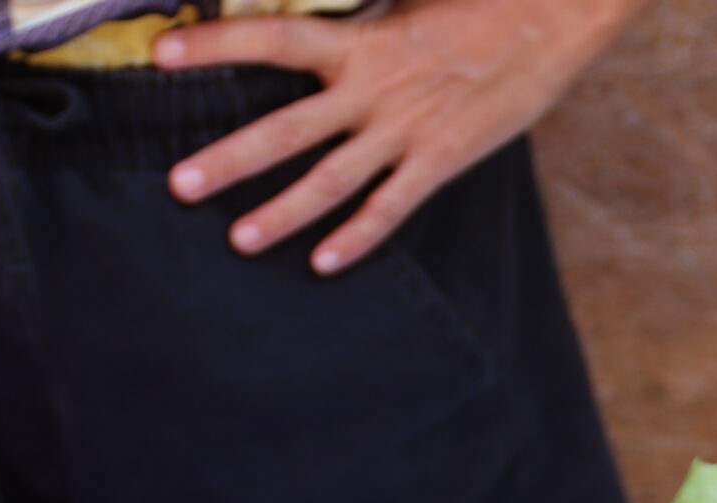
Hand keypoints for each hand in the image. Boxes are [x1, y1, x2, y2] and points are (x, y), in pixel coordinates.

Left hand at [155, 0, 644, 273]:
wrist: (553, 16)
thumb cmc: (479, 0)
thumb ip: (357, 18)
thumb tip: (312, 29)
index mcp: (362, 38)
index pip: (274, 38)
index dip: (217, 44)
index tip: (163, 53)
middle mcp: (374, 88)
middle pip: (286, 127)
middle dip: (230, 158)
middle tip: (179, 183)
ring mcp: (407, 129)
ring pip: (331, 179)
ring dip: (282, 211)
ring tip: (238, 239)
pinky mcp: (442, 160)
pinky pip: (392, 206)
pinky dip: (358, 236)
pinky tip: (324, 262)